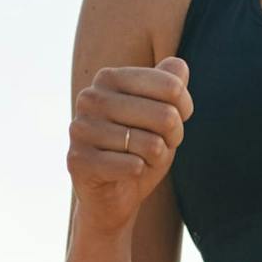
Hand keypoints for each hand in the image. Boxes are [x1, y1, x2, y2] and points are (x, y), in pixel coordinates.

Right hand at [67, 57, 192, 230]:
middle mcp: (90, 98)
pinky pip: (133, 166)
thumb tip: (179, 65)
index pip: (171, 86)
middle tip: (161, 146)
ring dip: (156, 158)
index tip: (176, 120)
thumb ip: (170, 85)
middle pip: (165, 115)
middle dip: (173, 137)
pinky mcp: (78, 160)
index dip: (184, 109)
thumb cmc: (139, 149)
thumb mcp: (161, 113)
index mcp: (109, 77)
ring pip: (151, 145)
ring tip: (142, 159)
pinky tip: (128, 173)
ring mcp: (80, 129)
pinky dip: (140, 173)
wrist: (111, 195)